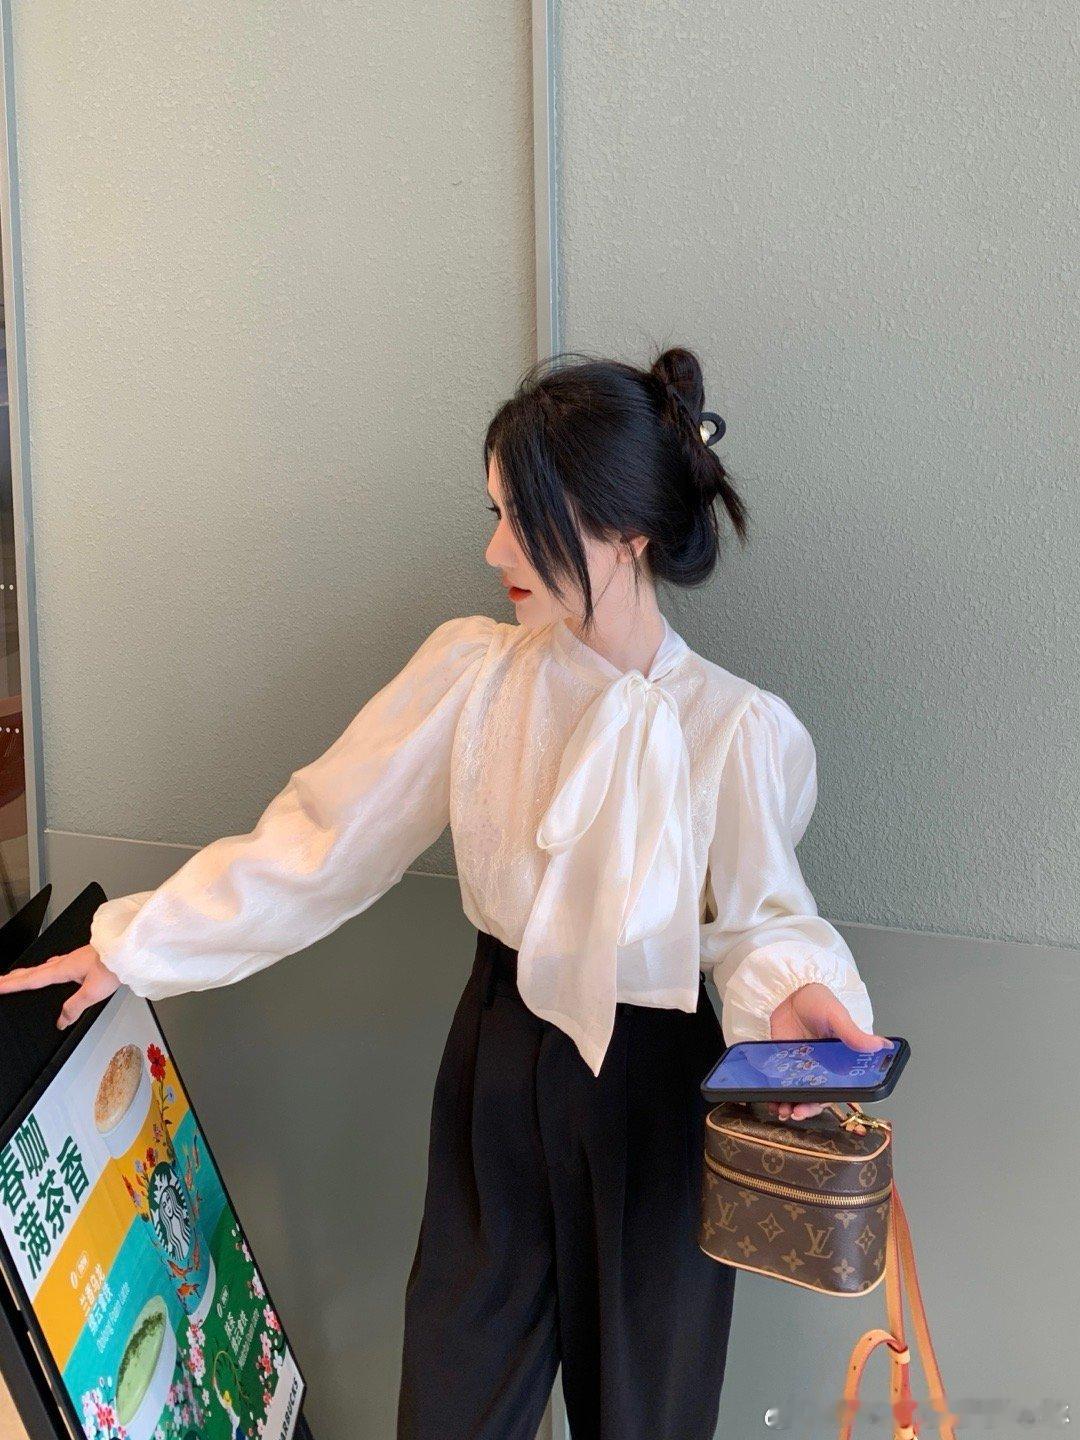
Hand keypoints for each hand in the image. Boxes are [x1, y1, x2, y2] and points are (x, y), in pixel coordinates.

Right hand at [0, 944, 120, 1028]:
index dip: (12, 984)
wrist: (130, 950)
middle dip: (13, 977)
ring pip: (43, 967)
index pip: (31, 980)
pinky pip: (55, 964)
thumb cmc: (114, 965)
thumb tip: (61, 1021)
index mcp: (63, 969)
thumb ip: (75, 1007)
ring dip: (27, 972)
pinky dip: (44, 968)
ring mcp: (73, 959)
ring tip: (15, 976)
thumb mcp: (93, 991)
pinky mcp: (81, 959)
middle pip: (33, 971)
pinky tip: (49, 968)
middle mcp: (65, 962)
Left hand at [766, 981, 890, 1122]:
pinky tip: (770, 1099)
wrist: (789, 990)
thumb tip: (881, 1045)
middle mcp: (821, 1067)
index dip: (828, 1100)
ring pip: (798, 1093)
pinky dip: (775, 1094)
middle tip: (796, 1113)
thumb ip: (854, 1033)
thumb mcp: (837, 1016)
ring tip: (782, 1110)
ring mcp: (800, 1066)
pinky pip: (780, 1083)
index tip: (817, 1107)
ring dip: (790, 1105)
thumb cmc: (818, 1000)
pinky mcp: (782, 1062)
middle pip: (816, 1095)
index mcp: (839, 1060)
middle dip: (806, 1108)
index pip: (838, 1088)